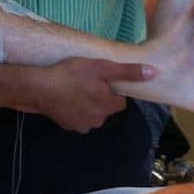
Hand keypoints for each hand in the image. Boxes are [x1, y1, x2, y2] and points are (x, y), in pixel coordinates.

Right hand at [32, 57, 154, 131]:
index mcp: (109, 106)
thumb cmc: (72, 74)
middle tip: (87, 81)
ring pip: (92, 114)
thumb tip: (154, 73)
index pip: (120, 101)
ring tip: (74, 89)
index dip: (112, 90)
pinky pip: (77, 118)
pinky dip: (74, 110)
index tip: (102, 80)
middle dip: (100, 98)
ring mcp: (82, 125)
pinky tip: (65, 98)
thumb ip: (128, 72)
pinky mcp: (68, 126)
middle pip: (106, 108)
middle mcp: (99, 120)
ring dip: (87, 104)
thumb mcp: (102, 67)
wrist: (39, 88)